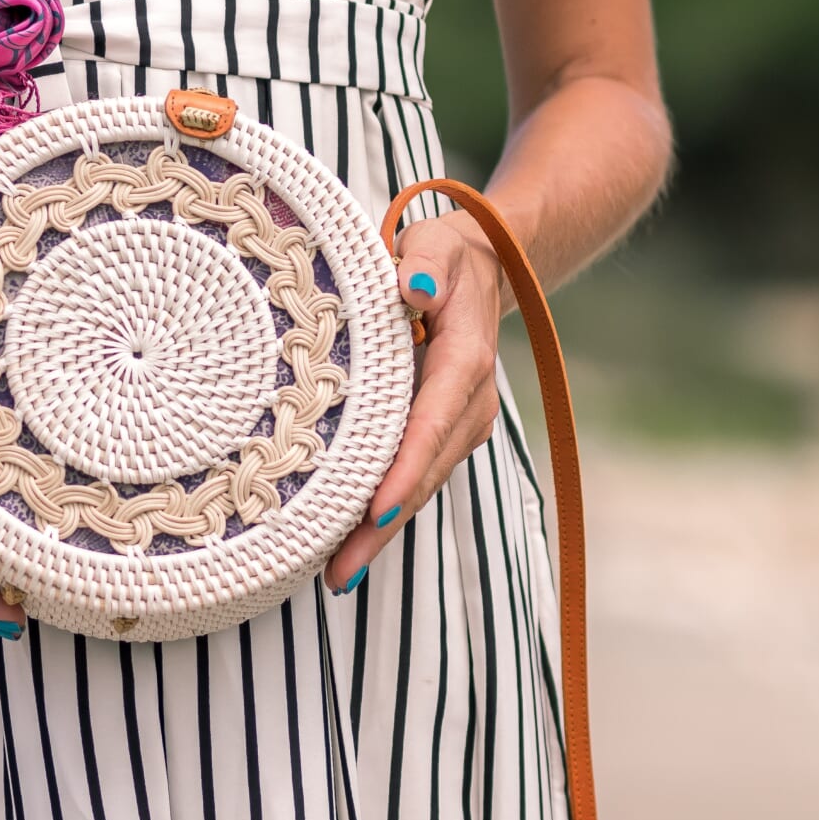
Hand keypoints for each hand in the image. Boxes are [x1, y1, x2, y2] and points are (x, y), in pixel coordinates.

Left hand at [323, 212, 505, 595]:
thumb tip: (415, 287)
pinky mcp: (442, 433)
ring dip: (381, 533)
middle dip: (384, 526)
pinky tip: (349, 547)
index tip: (376, 511)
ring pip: (420, 486)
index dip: (405, 470)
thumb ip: (426, 262)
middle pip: (424, 473)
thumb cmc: (444, 252)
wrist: (482, 268)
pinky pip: (413, 477)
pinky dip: (384, 513)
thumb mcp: (436, 243)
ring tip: (337, 576)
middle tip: (339, 573)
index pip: (433, 423)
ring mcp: (459, 424)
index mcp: (464, 360)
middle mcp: (469, 403)